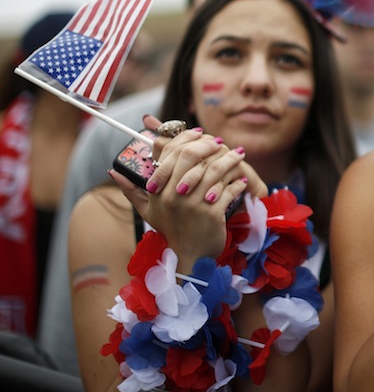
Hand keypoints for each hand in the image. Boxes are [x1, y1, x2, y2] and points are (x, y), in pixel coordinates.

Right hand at [110, 116, 262, 268]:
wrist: (189, 257)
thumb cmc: (170, 230)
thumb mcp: (148, 211)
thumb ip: (131, 191)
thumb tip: (112, 171)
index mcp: (159, 190)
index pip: (171, 153)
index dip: (186, 139)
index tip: (200, 134)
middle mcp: (174, 195)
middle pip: (191, 156)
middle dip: (209, 145)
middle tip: (220, 142)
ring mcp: (194, 204)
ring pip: (214, 170)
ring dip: (230, 159)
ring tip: (239, 154)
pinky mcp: (213, 213)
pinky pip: (229, 190)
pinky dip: (237, 183)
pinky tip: (242, 180)